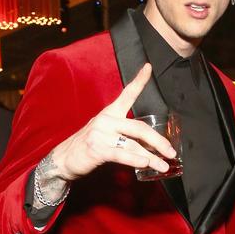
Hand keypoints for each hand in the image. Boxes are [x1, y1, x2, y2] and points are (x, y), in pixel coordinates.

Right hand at [46, 63, 176, 183]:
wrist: (63, 159)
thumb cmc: (89, 147)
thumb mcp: (106, 134)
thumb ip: (125, 136)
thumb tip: (151, 147)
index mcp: (110, 113)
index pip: (127, 94)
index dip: (139, 80)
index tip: (149, 67)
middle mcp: (106, 120)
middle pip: (139, 128)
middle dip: (158, 141)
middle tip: (171, 151)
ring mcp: (101, 134)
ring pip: (133, 144)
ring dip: (152, 157)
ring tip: (164, 165)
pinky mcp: (97, 149)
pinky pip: (121, 154)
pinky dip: (135, 160)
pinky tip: (146, 163)